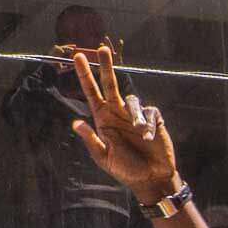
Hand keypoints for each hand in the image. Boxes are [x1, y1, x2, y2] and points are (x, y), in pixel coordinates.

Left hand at [71, 47, 178, 203]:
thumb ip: (92, 140)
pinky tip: (149, 139)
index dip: (85, 76)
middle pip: (110, 84)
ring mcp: (135, 115)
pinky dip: (149, 125)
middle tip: (101, 49)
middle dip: (105, 66)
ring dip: (135, 116)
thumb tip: (75, 123)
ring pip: (132, 100)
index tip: (78, 58)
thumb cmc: (125, 170)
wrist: (150, 179)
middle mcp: (117, 114)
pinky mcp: (152, 117)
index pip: (92, 94)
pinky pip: (149, 113)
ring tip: (140, 134)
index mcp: (103, 121)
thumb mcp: (104, 158)